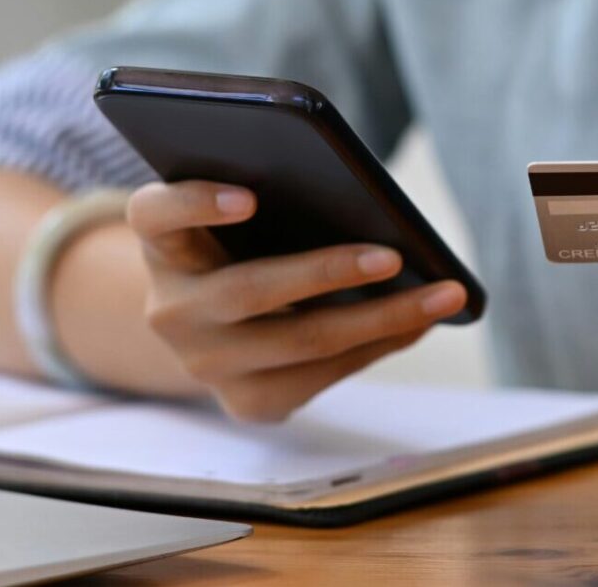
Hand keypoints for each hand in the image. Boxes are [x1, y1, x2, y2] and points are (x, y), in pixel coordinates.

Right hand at [124, 180, 467, 421]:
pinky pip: (321, 377)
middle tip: (393, 255)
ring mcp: (204, 364)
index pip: (156, 215)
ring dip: (381, 319)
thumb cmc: (239, 243)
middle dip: (327, 272)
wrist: (210, 325)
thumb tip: (369, 203)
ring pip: (300, 342)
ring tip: (441, 295)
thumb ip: (268, 194)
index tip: (250, 196)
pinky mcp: (244, 403)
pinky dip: (377, 346)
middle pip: (247, 290)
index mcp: (158, 243)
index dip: (197, 203)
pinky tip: (419, 322)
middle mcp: (170, 308)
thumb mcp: (235, 217)